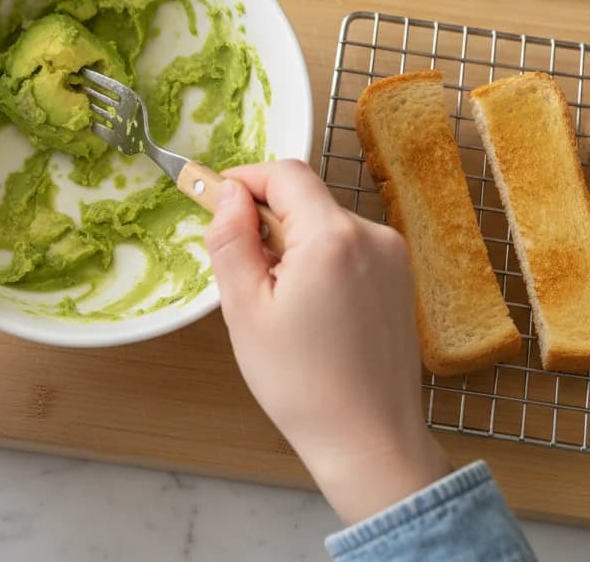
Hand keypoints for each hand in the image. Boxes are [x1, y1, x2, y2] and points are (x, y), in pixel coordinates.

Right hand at [205, 161, 450, 525]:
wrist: (370, 442)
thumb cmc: (302, 385)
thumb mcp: (245, 309)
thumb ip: (231, 238)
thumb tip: (229, 192)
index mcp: (333, 237)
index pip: (284, 173)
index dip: (244, 179)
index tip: (216, 201)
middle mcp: (372, 236)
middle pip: (304, 197)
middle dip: (266, 220)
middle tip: (244, 271)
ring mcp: (392, 256)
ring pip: (323, 221)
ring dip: (292, 242)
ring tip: (279, 300)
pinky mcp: (399, 277)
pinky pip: (347, 245)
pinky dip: (319, 259)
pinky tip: (310, 309)